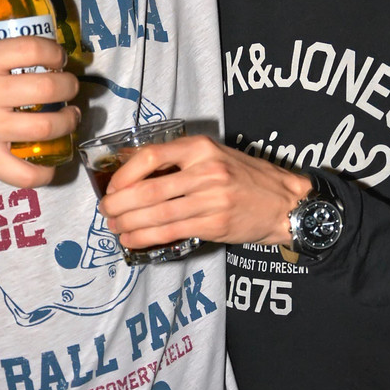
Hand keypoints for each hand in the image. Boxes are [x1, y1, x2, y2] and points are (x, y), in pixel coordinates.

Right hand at [0, 37, 79, 196]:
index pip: (31, 48)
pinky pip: (26, 172)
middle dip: (70, 87)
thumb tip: (34, 52)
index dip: (55, 52)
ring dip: (68, 122)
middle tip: (70, 90)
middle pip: (48, 88)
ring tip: (70, 118)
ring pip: (47, 127)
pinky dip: (47, 171)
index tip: (59, 59)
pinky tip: (52, 161)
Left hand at [100, 135, 310, 248]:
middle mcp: (206, 171)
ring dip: (128, 224)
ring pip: (157, 214)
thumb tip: (134, 170)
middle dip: (119, 203)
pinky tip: (131, 240)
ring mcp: (212, 199)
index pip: (152, 156)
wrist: (283, 202)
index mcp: (202, 148)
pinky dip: (145, 238)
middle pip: (149, 189)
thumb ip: (180, 161)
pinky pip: (171, 232)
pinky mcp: (215, 224)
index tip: (112, 186)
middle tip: (106, 211)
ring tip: (114, 227)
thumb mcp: (214, 156)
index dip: (125, 173)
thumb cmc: (245, 178)